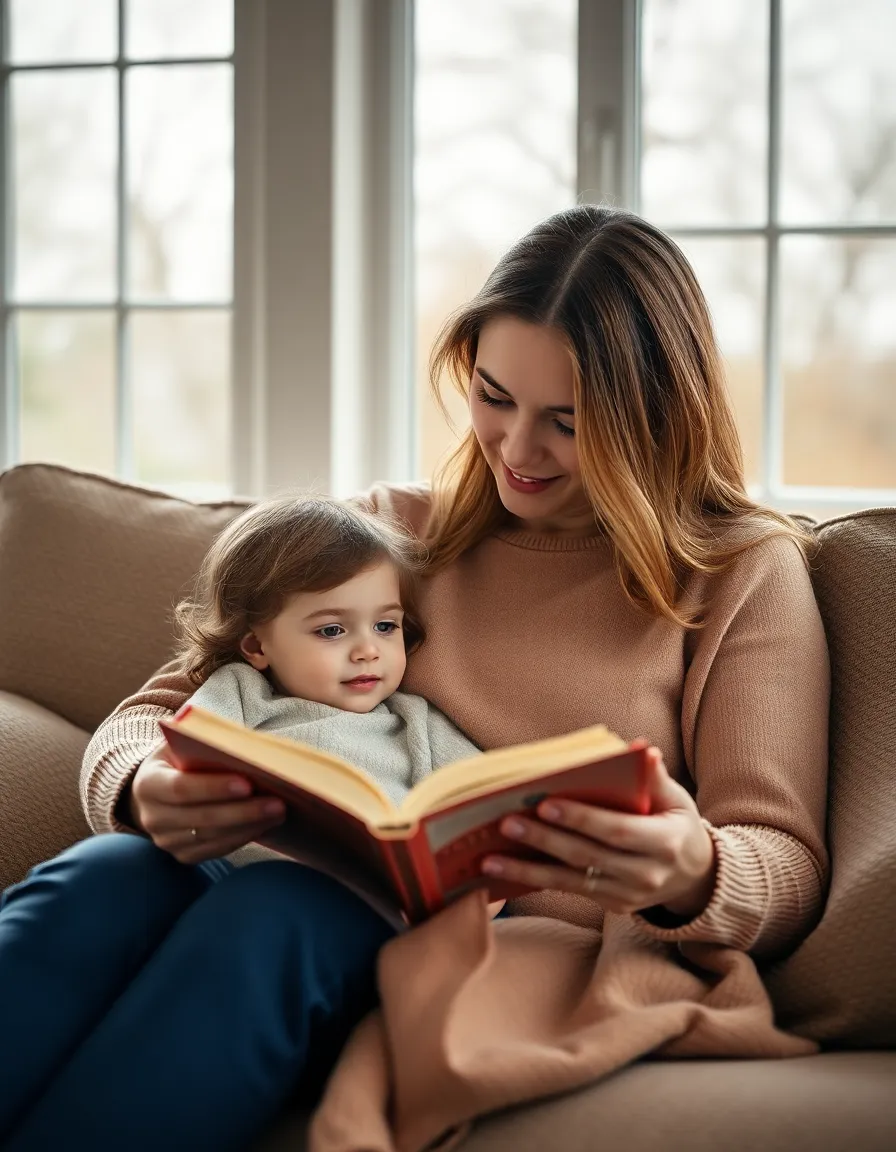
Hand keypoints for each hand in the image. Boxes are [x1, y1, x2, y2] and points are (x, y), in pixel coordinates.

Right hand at [128, 741, 285, 863]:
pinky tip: (264, 826)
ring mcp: (166, 841)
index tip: (247, 783)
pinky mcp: (182, 855)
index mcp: (148, 783)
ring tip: (278, 813)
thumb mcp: (183, 745)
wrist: (156, 790)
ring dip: (249, 826)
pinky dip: (242, 838)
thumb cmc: (178, 760)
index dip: (214, 787)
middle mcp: (152, 817)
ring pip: (212, 837)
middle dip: (243, 811)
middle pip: (202, 817)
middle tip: (277, 803)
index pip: (181, 788)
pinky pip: (216, 850)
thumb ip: (206, 747)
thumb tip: (248, 752)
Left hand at [481, 744, 715, 919]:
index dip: (581, 819)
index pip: (617, 831)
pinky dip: (537, 881)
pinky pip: (571, 892)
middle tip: (507, 823)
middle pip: (588, 857)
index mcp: (665, 843)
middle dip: (545, 840)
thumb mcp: (677, 800)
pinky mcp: (613, 907)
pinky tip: (506, 873)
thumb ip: (656, 778)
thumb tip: (640, 749)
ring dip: (528, 870)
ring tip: (491, 859)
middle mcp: (647, 875)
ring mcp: (629, 896)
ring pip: (572, 881)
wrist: (696, 878)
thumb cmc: (678, 826)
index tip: (546, 804)